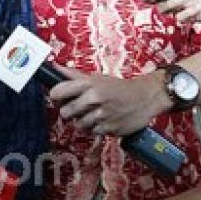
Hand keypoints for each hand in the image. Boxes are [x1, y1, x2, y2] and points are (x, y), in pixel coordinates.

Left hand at [48, 66, 169, 135]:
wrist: (145, 97)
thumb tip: (54, 67)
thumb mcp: (97, 77)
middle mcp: (94, 99)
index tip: (60, 97)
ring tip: (94, 114)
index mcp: (89, 84)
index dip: (57, 96)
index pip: (58, 92)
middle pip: (65, 112)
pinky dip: (96, 128)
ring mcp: (101, 115)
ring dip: (83, 121)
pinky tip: (103, 120)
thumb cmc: (119, 87)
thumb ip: (74, 75)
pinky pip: (91, 132)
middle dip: (70, 112)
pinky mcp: (108, 128)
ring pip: (77, 124)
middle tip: (79, 108)